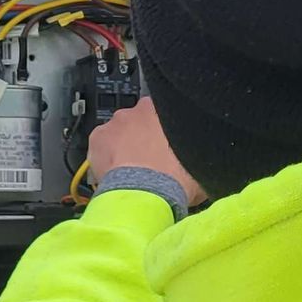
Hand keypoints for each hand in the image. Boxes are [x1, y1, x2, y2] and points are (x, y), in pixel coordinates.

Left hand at [86, 98, 205, 207]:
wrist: (150, 192)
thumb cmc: (177, 178)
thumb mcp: (201, 167)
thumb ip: (200, 159)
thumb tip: (204, 169)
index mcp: (168, 109)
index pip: (165, 113)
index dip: (164, 132)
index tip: (165, 148)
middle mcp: (140, 109)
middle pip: (139, 121)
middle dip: (142, 139)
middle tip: (149, 163)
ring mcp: (117, 122)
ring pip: (118, 132)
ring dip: (123, 148)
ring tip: (131, 173)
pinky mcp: (98, 137)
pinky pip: (100, 146)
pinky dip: (105, 158)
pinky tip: (114, 175)